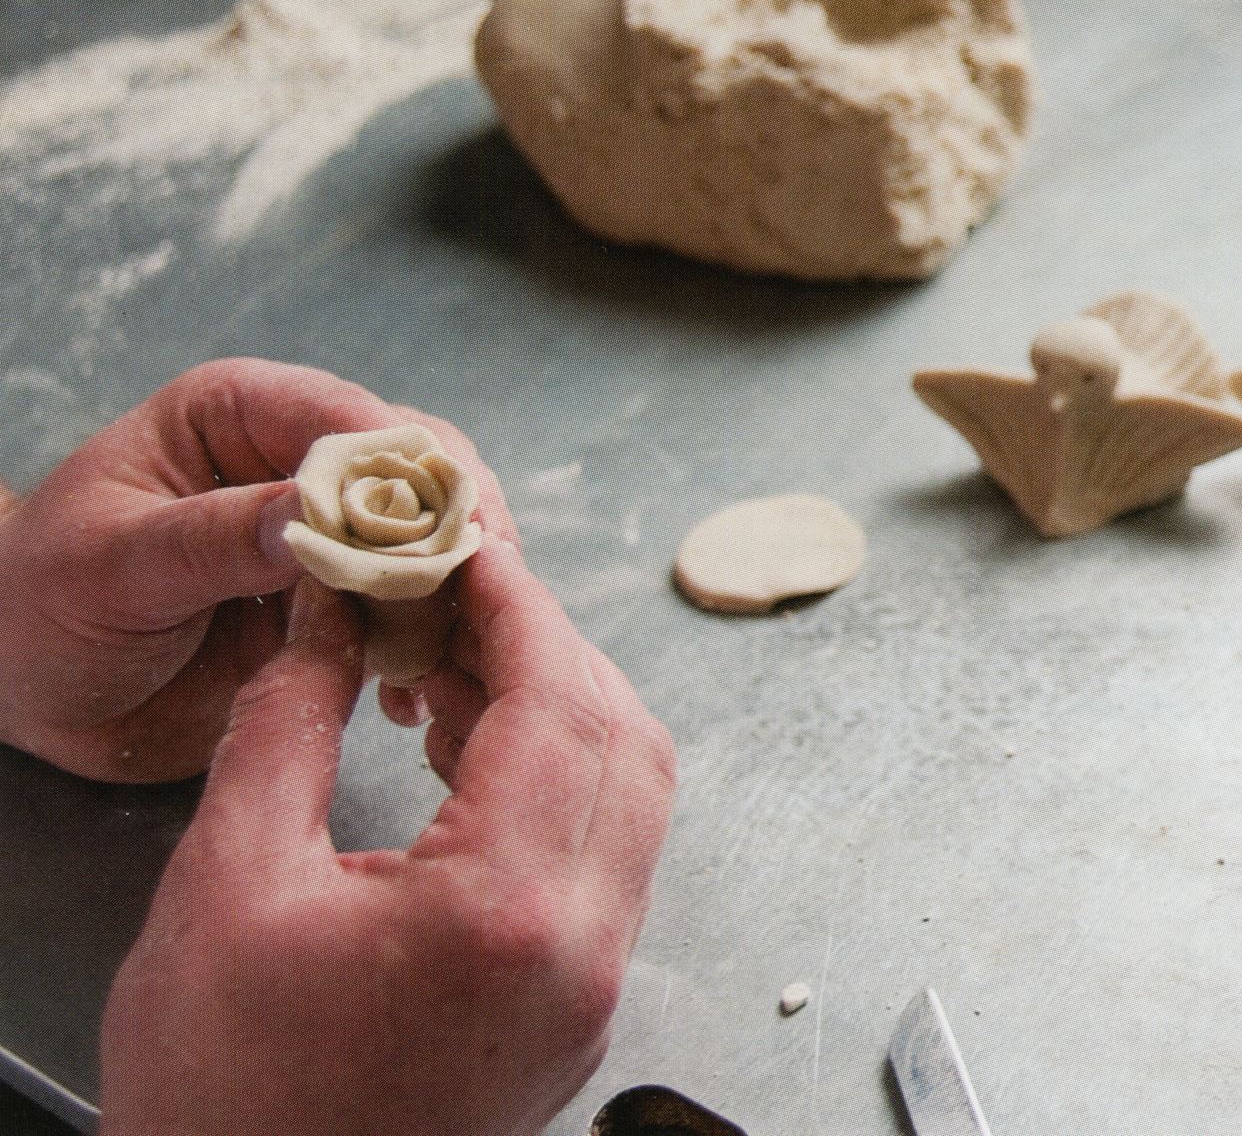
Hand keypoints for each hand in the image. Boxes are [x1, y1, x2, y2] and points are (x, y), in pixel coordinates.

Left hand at [0, 358, 511, 782]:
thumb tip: (320, 515)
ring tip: (460, 644)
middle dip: (456, 525)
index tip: (448, 528)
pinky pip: (414, 612)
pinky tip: (419, 694)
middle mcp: (298, 461)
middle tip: (481, 586)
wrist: (30, 693)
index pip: (347, 416)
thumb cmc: (39, 606)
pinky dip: (433, 644)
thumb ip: (214, 537)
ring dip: (456, 589)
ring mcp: (330, 535)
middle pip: (419, 468)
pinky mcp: (343, 603)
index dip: (407, 468)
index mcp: (238, 414)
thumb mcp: (111, 566)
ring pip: (433, 539)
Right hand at [100, 540, 675, 1135]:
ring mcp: (591, 989)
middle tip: (460, 601)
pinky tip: (474, 754)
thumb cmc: (223, 1101)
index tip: (473, 551)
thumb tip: (330, 622)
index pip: (560, 704)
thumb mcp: (224, 889)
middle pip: (623, 741)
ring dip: (559, 714)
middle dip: (550, 650)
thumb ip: (289, 730)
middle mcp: (581, 951)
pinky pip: (603, 860)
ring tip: (450, 670)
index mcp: (506, 913)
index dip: (520, 608)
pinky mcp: (576, 1012)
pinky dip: (556, 787)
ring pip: (628, 799)